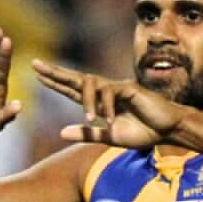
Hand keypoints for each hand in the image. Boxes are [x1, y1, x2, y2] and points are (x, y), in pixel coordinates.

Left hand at [33, 59, 191, 148]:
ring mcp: (117, 87)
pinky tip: (110, 121)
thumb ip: (87, 134)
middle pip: (76, 78)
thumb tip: (60, 133)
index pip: (72, 89)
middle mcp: (105, 91)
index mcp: (99, 102)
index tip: (37, 75)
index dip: (55, 82)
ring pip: (92, 85)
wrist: (168, 130)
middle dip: (55, 73)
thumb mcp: (109, 137)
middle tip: (35, 64)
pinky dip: (108, 107)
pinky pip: (111, 93)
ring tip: (90, 119)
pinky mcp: (130, 88)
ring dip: (88, 102)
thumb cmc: (142, 132)